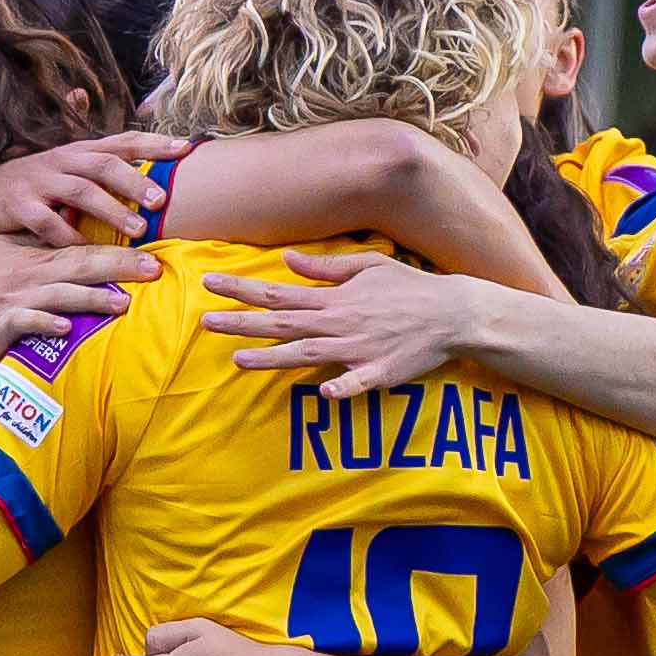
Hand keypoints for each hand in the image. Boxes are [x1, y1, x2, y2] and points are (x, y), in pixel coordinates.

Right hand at [0, 131, 170, 246]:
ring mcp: (38, 183)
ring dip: (111, 211)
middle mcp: (60, 162)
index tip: (186, 148)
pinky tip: (86, 250)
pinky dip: (67, 236)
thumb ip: (95, 153)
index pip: (120, 141)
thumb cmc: (29, 183)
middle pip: (103, 166)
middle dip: (135, 181)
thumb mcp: (62, 163)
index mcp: (77, 152)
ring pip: (80, 193)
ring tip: (137, 231)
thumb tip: (127, 139)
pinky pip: (46, 223)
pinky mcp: (18, 207)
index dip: (153, 143)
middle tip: (161, 201)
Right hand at [0, 227, 152, 360]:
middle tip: (154, 269)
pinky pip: (25, 324)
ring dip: (92, 298)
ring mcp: (14, 299)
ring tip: (123, 304)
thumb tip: (68, 231)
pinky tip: (64, 331)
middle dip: (120, 267)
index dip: (118, 249)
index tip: (152, 249)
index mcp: (33, 257)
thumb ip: (36, 245)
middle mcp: (29, 274)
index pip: (83, 248)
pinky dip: (45, 326)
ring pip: (60, 294)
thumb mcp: (1, 253)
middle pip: (81, 266)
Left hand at [209, 246, 485, 396]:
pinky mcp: (378, 372)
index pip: (278, 291)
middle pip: (282, 323)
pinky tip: (324, 394)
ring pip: (306, 354)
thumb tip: (288, 260)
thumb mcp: (367, 266)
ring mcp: (357, 349)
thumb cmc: (408, 288)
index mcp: (333, 298)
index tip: (210, 283)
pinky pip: (358, 383)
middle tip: (204, 322)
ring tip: (237, 360)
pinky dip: (342, 388)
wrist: (451, 312)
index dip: (242, 288)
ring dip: (272, 357)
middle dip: (241, 323)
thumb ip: (325, 268)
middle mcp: (338, 322)